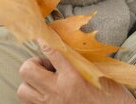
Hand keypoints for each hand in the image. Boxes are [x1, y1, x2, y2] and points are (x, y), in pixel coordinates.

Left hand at [17, 42, 135, 103]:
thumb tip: (69, 49)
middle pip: (28, 70)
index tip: (42, 39)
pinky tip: (46, 93)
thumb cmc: (112, 98)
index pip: (52, 53)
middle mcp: (58, 91)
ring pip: (23, 89)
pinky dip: (33, 95)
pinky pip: (29, 103)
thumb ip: (84, 62)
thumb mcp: (103, 75)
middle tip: (46, 66)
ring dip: (30, 82)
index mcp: (73, 78)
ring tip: (45, 81)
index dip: (44, 42)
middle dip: (33, 64)